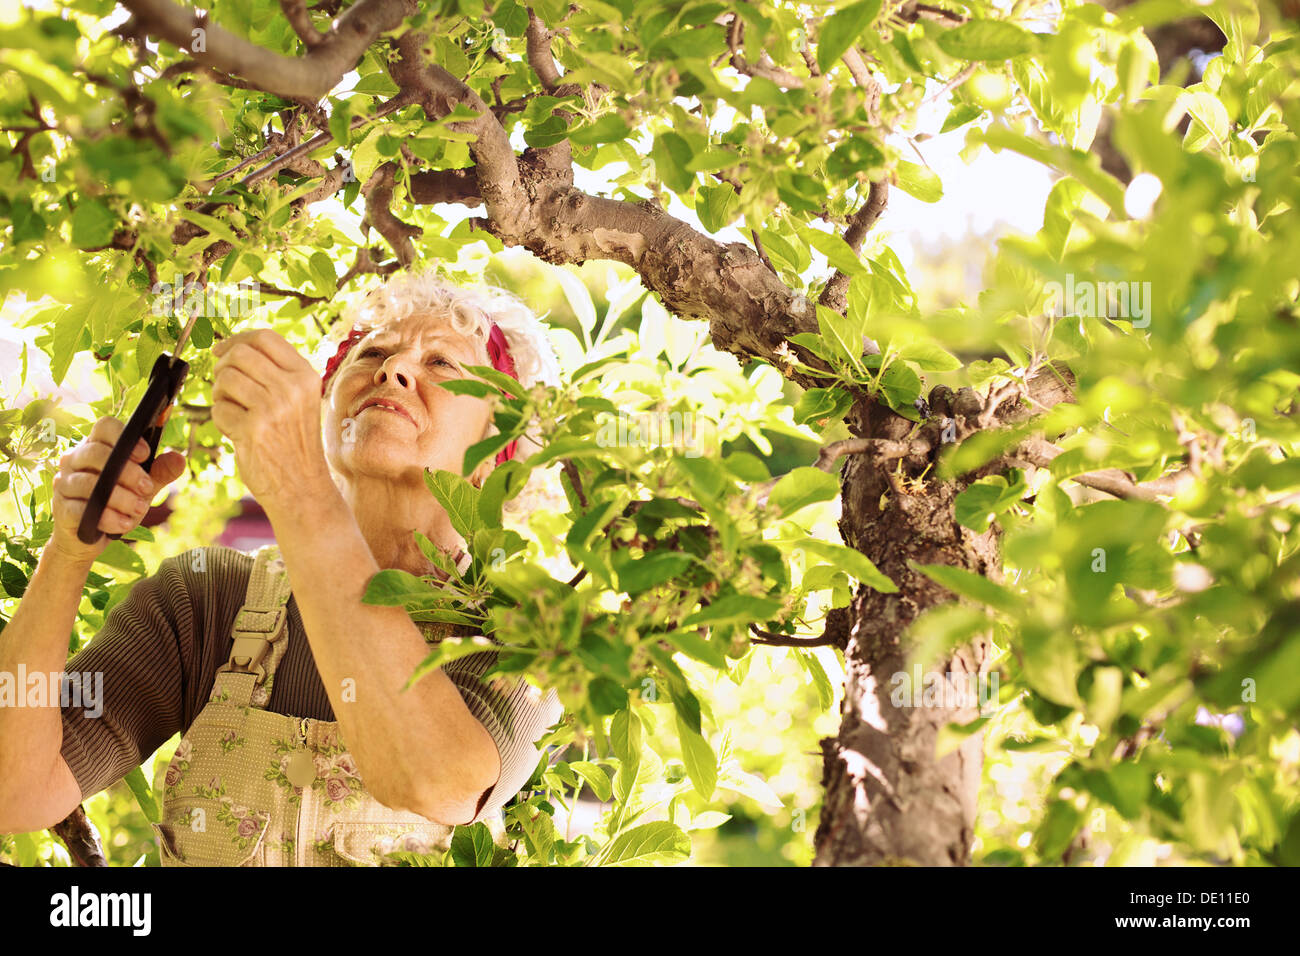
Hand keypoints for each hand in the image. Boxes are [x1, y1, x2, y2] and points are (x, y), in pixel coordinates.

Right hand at [50, 416, 186, 563]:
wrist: (88, 538)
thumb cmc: (116, 504)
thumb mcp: (142, 488)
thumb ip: (159, 472)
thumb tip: (179, 458)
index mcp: (96, 447)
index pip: (104, 426)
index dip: (124, 435)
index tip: (145, 455)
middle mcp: (74, 460)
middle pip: (95, 453)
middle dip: (127, 472)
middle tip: (147, 487)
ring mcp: (64, 483)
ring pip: (89, 483)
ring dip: (120, 498)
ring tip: (140, 509)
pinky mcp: (61, 508)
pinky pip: (81, 509)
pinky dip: (107, 517)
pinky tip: (124, 524)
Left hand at [211, 329, 331, 507]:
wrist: (302, 487)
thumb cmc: (294, 442)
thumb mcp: (298, 400)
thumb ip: (275, 372)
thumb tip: (229, 347)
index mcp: (305, 376)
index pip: (264, 337)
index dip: (236, 339)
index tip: (221, 351)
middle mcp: (292, 388)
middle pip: (239, 354)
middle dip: (222, 367)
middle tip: (225, 387)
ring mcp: (273, 408)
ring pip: (225, 379)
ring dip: (220, 395)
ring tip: (234, 412)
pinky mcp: (253, 429)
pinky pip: (219, 409)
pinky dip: (222, 421)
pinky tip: (238, 433)